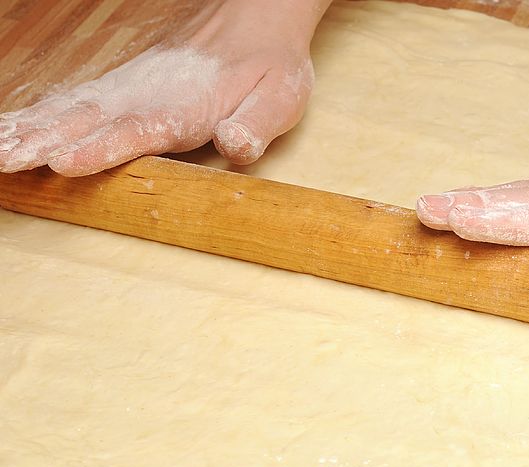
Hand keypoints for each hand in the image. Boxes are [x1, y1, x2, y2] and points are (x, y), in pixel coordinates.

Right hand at [0, 0, 330, 175]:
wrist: (257, 21)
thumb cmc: (270, 65)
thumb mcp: (280, 97)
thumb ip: (255, 123)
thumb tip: (235, 145)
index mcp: (186, 105)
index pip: (137, 130)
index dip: (101, 148)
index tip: (63, 161)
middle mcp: (148, 96)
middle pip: (89, 119)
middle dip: (43, 141)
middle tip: (4, 160)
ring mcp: (131, 89)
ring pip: (73, 108)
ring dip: (31, 129)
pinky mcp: (125, 87)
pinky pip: (75, 100)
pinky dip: (41, 113)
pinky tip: (15, 126)